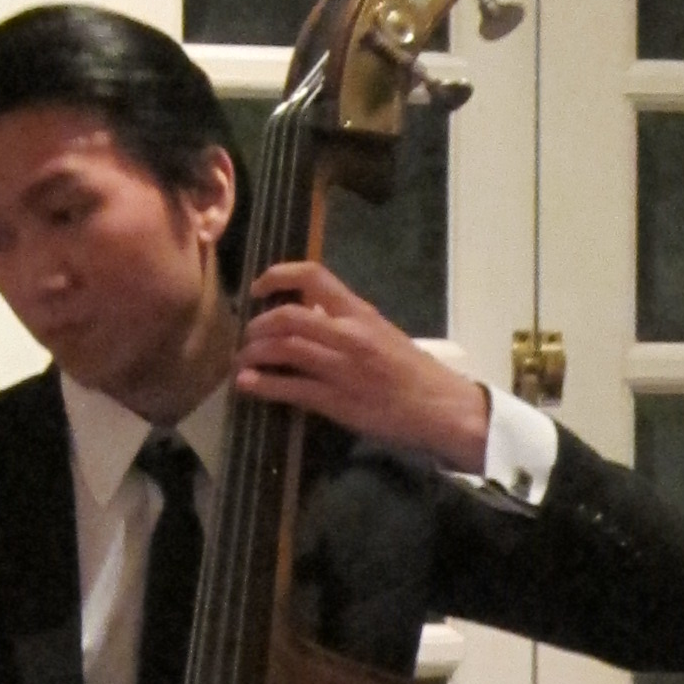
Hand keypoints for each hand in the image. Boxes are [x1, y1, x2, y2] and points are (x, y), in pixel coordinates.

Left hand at [237, 261, 489, 467]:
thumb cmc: (415, 372)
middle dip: (257, 326)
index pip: (312, 276)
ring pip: (283, 349)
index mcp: (360, 312)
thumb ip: (346, 323)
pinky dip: (262, 385)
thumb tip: (310, 316)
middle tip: (248, 337)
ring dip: (254, 354)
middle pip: (287, 316)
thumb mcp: (382, 333)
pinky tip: (248, 385)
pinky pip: (289, 388)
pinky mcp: (336, 400)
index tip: (257, 289)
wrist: (440, 408)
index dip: (276, 275)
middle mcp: (347, 334)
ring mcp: (340, 367)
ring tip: (243, 362)